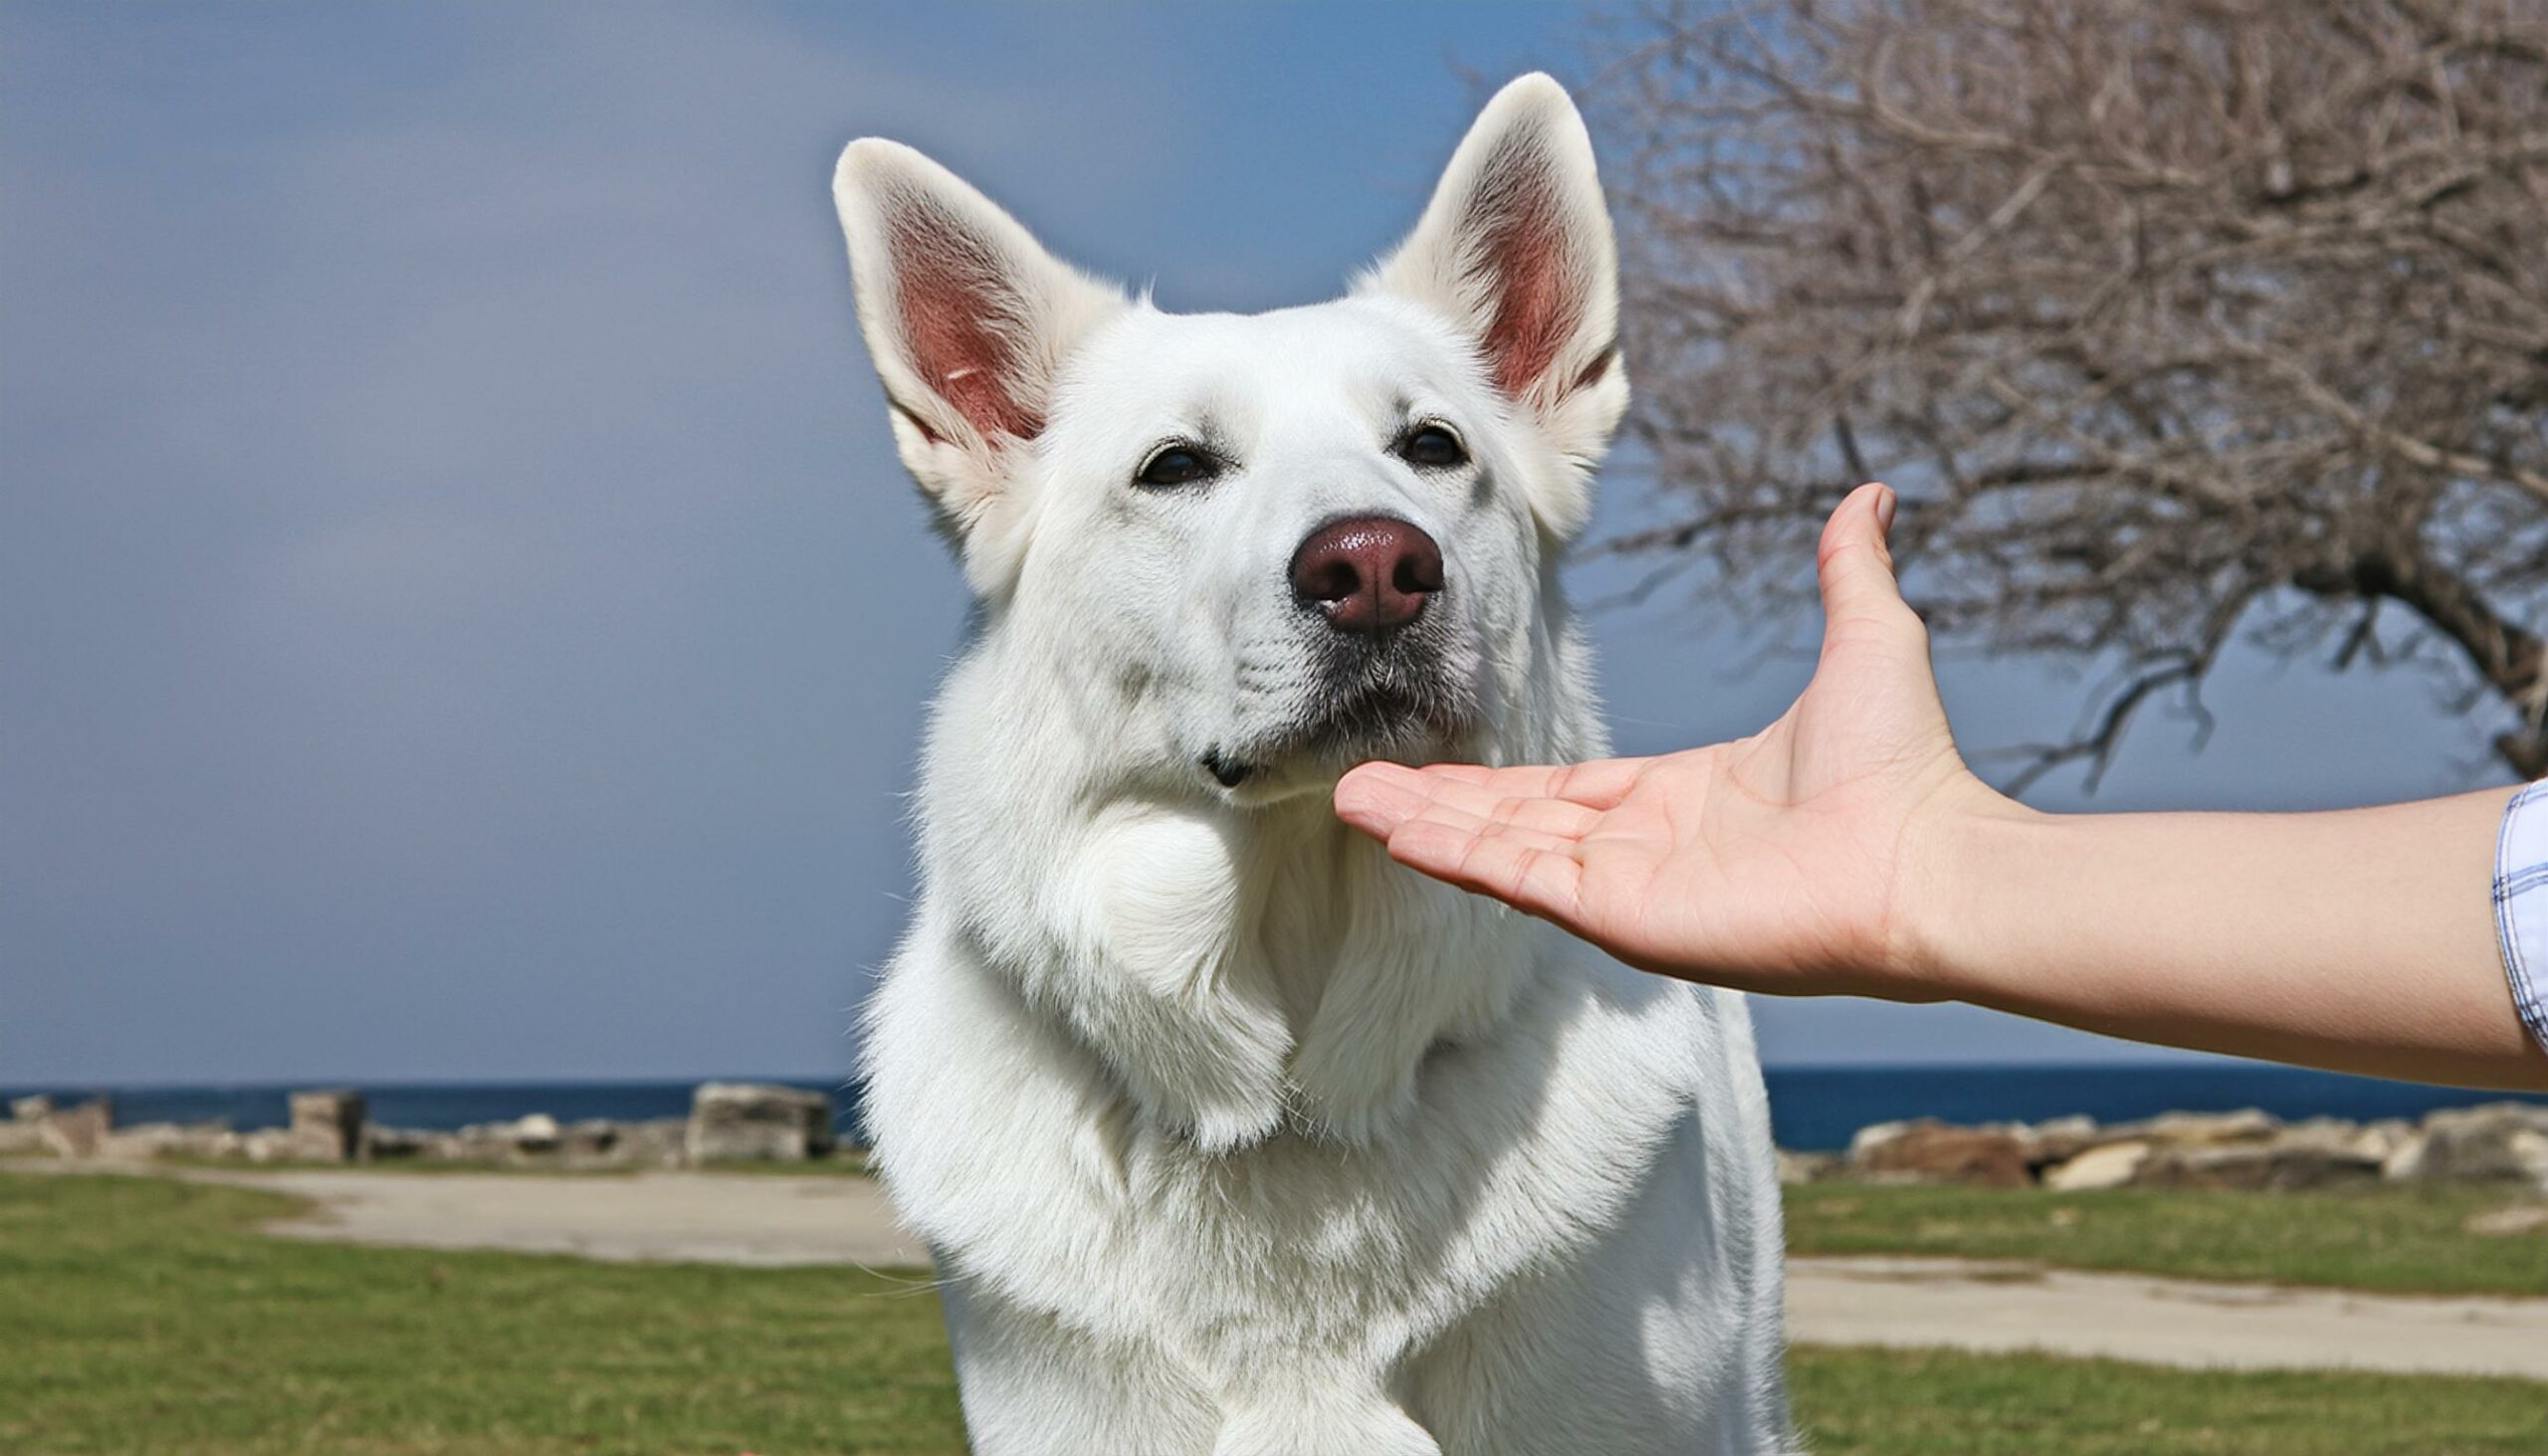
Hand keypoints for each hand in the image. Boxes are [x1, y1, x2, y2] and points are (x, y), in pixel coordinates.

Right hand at [1333, 482, 2007, 997]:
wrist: (1932, 858)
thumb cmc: (1911, 770)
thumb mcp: (1869, 643)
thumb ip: (1849, 573)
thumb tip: (1875, 495)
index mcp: (1687, 796)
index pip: (1569, 788)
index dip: (1500, 776)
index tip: (1439, 749)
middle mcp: (1648, 848)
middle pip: (1516, 820)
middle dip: (1437, 800)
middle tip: (1359, 780)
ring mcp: (1630, 888)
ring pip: (1503, 850)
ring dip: (1427, 825)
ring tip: (1352, 799)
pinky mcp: (1623, 918)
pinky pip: (1522, 882)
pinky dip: (1457, 856)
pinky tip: (1398, 832)